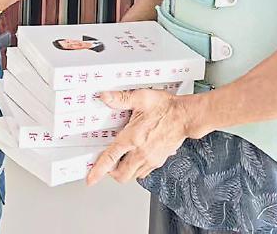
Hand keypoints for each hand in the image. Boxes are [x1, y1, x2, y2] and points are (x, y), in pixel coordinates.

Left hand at [85, 89, 207, 184]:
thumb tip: (105, 97)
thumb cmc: (166, 107)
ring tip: (121, 160)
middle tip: (107, 164)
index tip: (91, 179)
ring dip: (124, 171)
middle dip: (111, 173)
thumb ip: (121, 99)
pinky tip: (136, 157)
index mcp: (133, 138)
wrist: (185, 116)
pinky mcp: (159, 160)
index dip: (98, 171)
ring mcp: (151, 159)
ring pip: (132, 176)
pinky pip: (143, 172)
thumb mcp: (141, 98)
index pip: (110, 158)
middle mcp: (141, 152)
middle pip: (121, 175)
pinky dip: (136, 169)